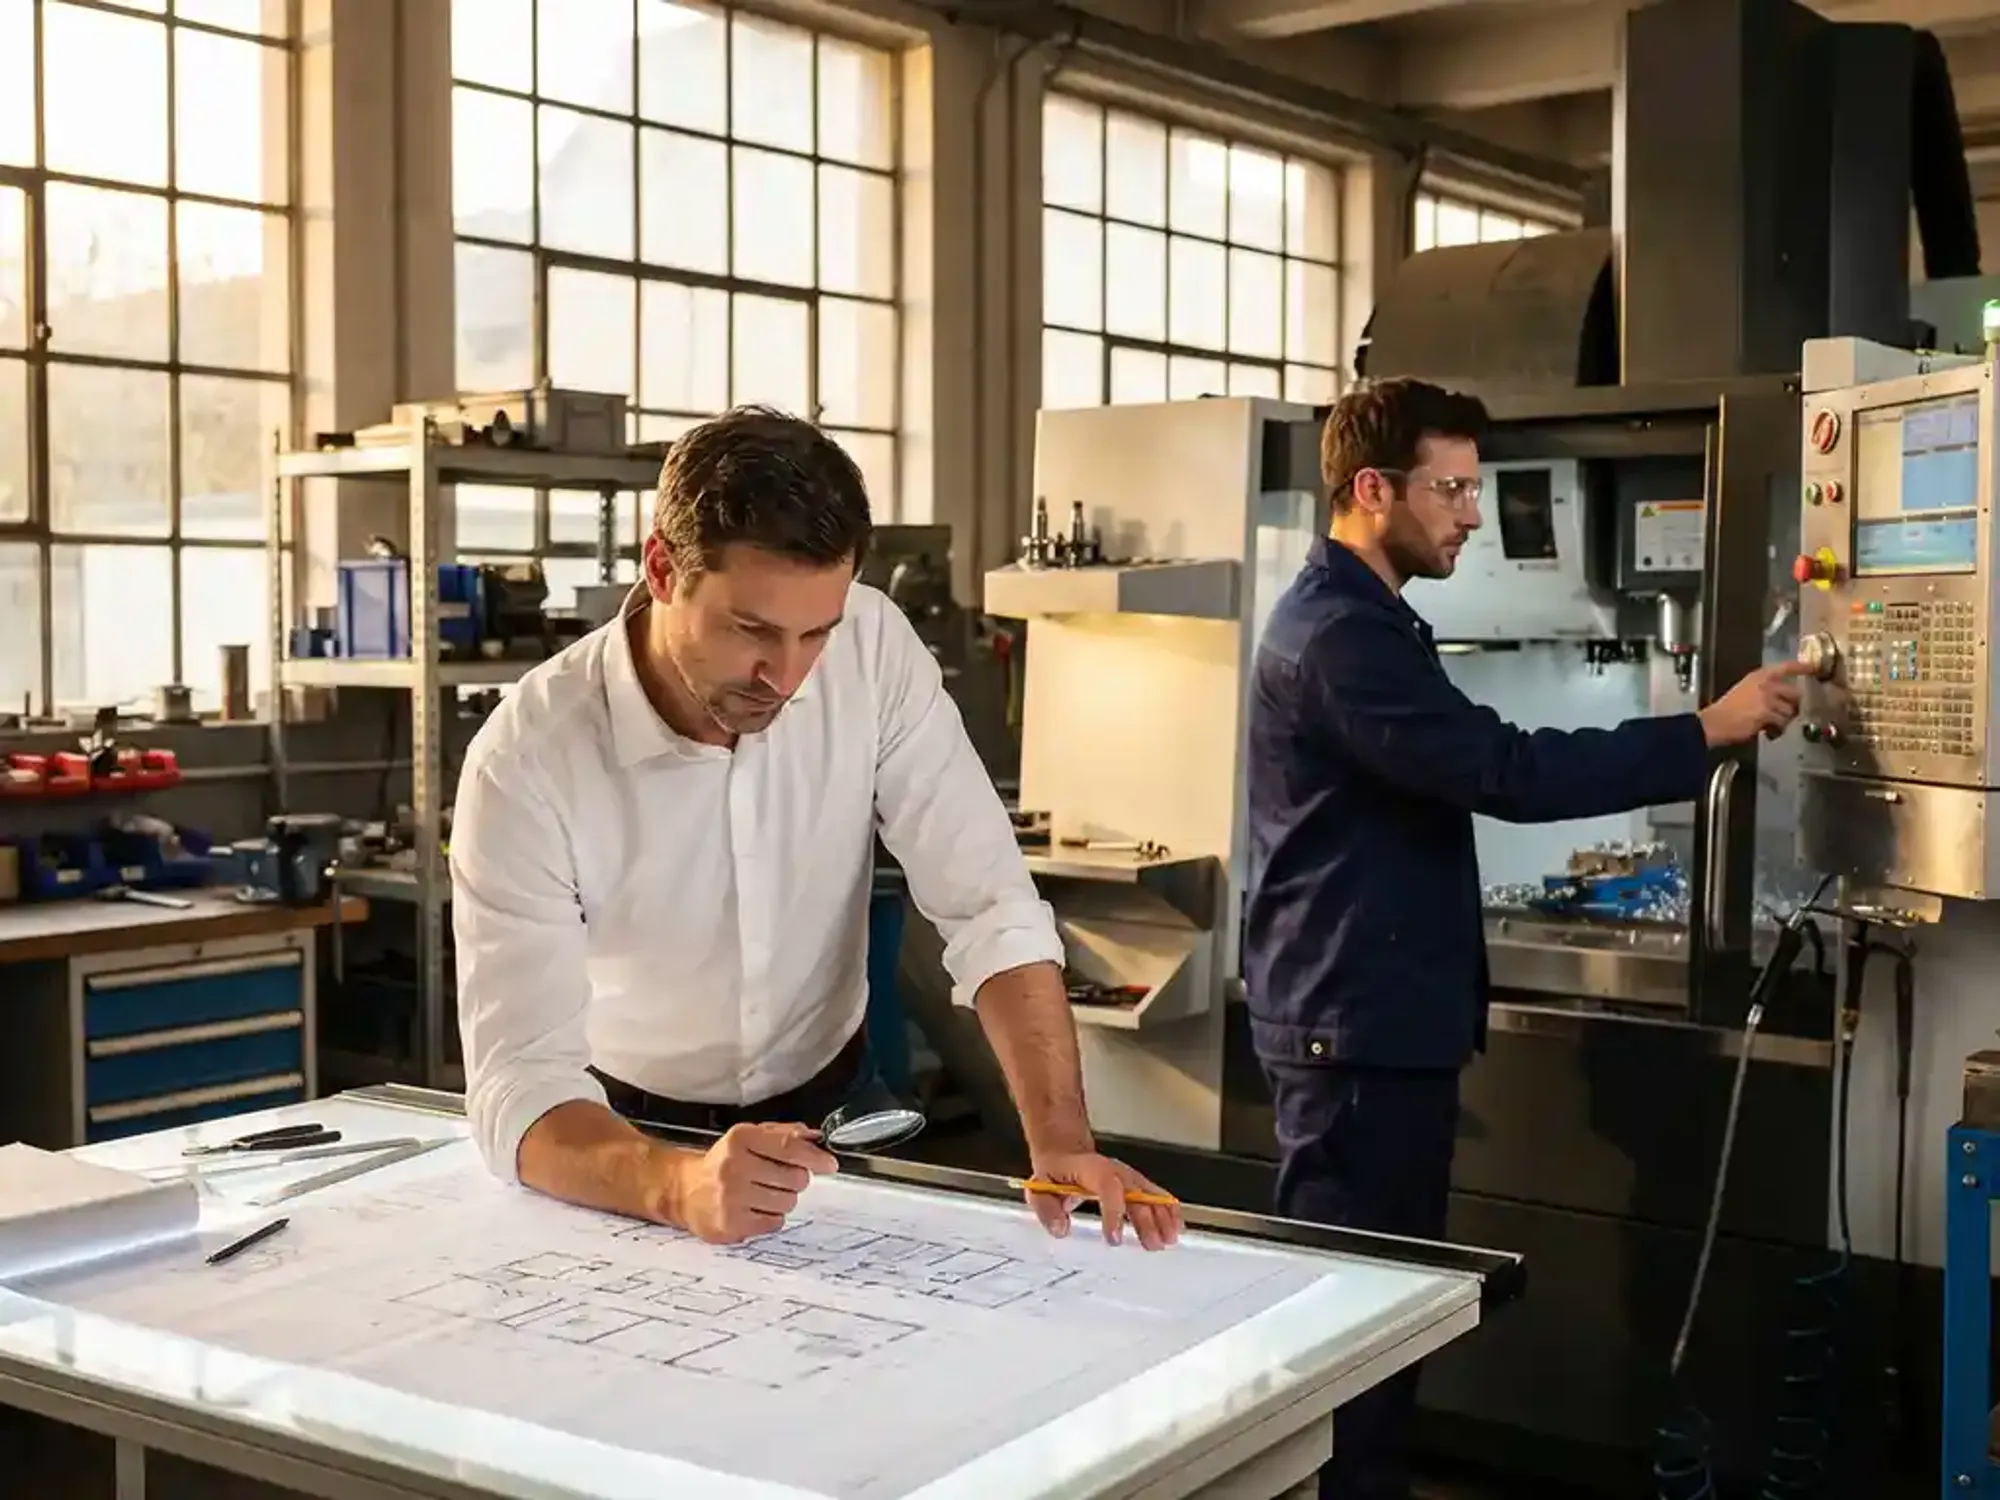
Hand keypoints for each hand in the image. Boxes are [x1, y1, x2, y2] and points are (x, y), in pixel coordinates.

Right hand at [673, 1122, 837, 1243]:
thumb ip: (783, 1134)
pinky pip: (775, 1223)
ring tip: (762, 1193)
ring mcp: (731, 1197)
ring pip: (788, 1202)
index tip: (829, 1164)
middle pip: (795, 1178)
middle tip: (778, 1178)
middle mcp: (734, 1166)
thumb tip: (816, 1137)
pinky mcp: (731, 1224)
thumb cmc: (724, 1163)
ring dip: (783, 1199)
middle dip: (795, 1179)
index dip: (814, 1157)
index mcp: (740, 1139)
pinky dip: (770, 1217)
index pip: (789, 1146)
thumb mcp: (749, 1137)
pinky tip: (753, 1208)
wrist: (685, 1191)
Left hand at [1026, 1150, 1181, 1250]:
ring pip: (1150, 1194)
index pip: (1108, 1185)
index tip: (1114, 1238)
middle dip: (1146, 1219)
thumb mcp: (1040, 1187)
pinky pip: (1156, 1194)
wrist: (1065, 1153)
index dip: (1114, 1211)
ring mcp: (1127, 1176)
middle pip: (1136, 1193)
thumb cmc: (1056, 1172)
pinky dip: (1168, 1209)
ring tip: (1169, 1239)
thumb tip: (1060, 1228)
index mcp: (1090, 1169)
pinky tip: (1176, 1226)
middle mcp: (1114, 1171)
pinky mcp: (1135, 1184)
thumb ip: (1046, 1209)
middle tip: (1152, 1244)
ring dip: (1162, 1216)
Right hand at [1698, 661, 1810, 745]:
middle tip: (1783, 714)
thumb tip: (1783, 699)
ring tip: (1771, 726)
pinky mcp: (1767, 712)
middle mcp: (1765, 684)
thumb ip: (1764, 689)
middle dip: (1793, 706)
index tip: (1813, 667)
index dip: (1802, 667)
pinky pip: (1782, 723)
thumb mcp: (1745, 689)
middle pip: (1795, 693)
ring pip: (1790, 711)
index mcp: (1760, 676)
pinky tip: (1769, 732)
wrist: (1715, 722)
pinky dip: (1777, 730)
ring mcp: (1767, 698)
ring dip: (1783, 721)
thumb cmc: (1727, 709)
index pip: (1786, 667)